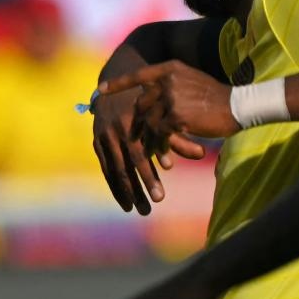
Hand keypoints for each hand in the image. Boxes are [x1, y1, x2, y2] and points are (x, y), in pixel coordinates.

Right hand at [90, 83, 197, 215]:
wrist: (114, 87)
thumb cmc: (146, 102)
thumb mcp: (162, 114)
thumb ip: (178, 136)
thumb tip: (202, 154)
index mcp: (130, 123)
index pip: (139, 156)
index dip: (149, 177)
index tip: (160, 198)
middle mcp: (113, 131)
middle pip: (125, 167)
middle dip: (136, 190)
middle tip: (147, 211)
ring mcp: (102, 137)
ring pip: (113, 170)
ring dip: (124, 192)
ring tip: (138, 210)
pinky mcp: (97, 142)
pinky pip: (105, 168)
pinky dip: (114, 185)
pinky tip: (124, 201)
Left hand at [105, 61, 237, 141]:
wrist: (240, 105)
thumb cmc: (216, 96)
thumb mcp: (190, 80)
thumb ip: (169, 84)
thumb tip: (146, 94)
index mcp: (170, 69)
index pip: (138, 75)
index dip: (118, 83)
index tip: (101, 88)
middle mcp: (167, 80)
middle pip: (141, 104)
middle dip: (138, 122)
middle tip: (130, 134)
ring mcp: (170, 97)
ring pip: (149, 121)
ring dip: (151, 137)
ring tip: (154, 149)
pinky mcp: (175, 116)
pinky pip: (159, 132)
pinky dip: (161, 143)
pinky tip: (166, 152)